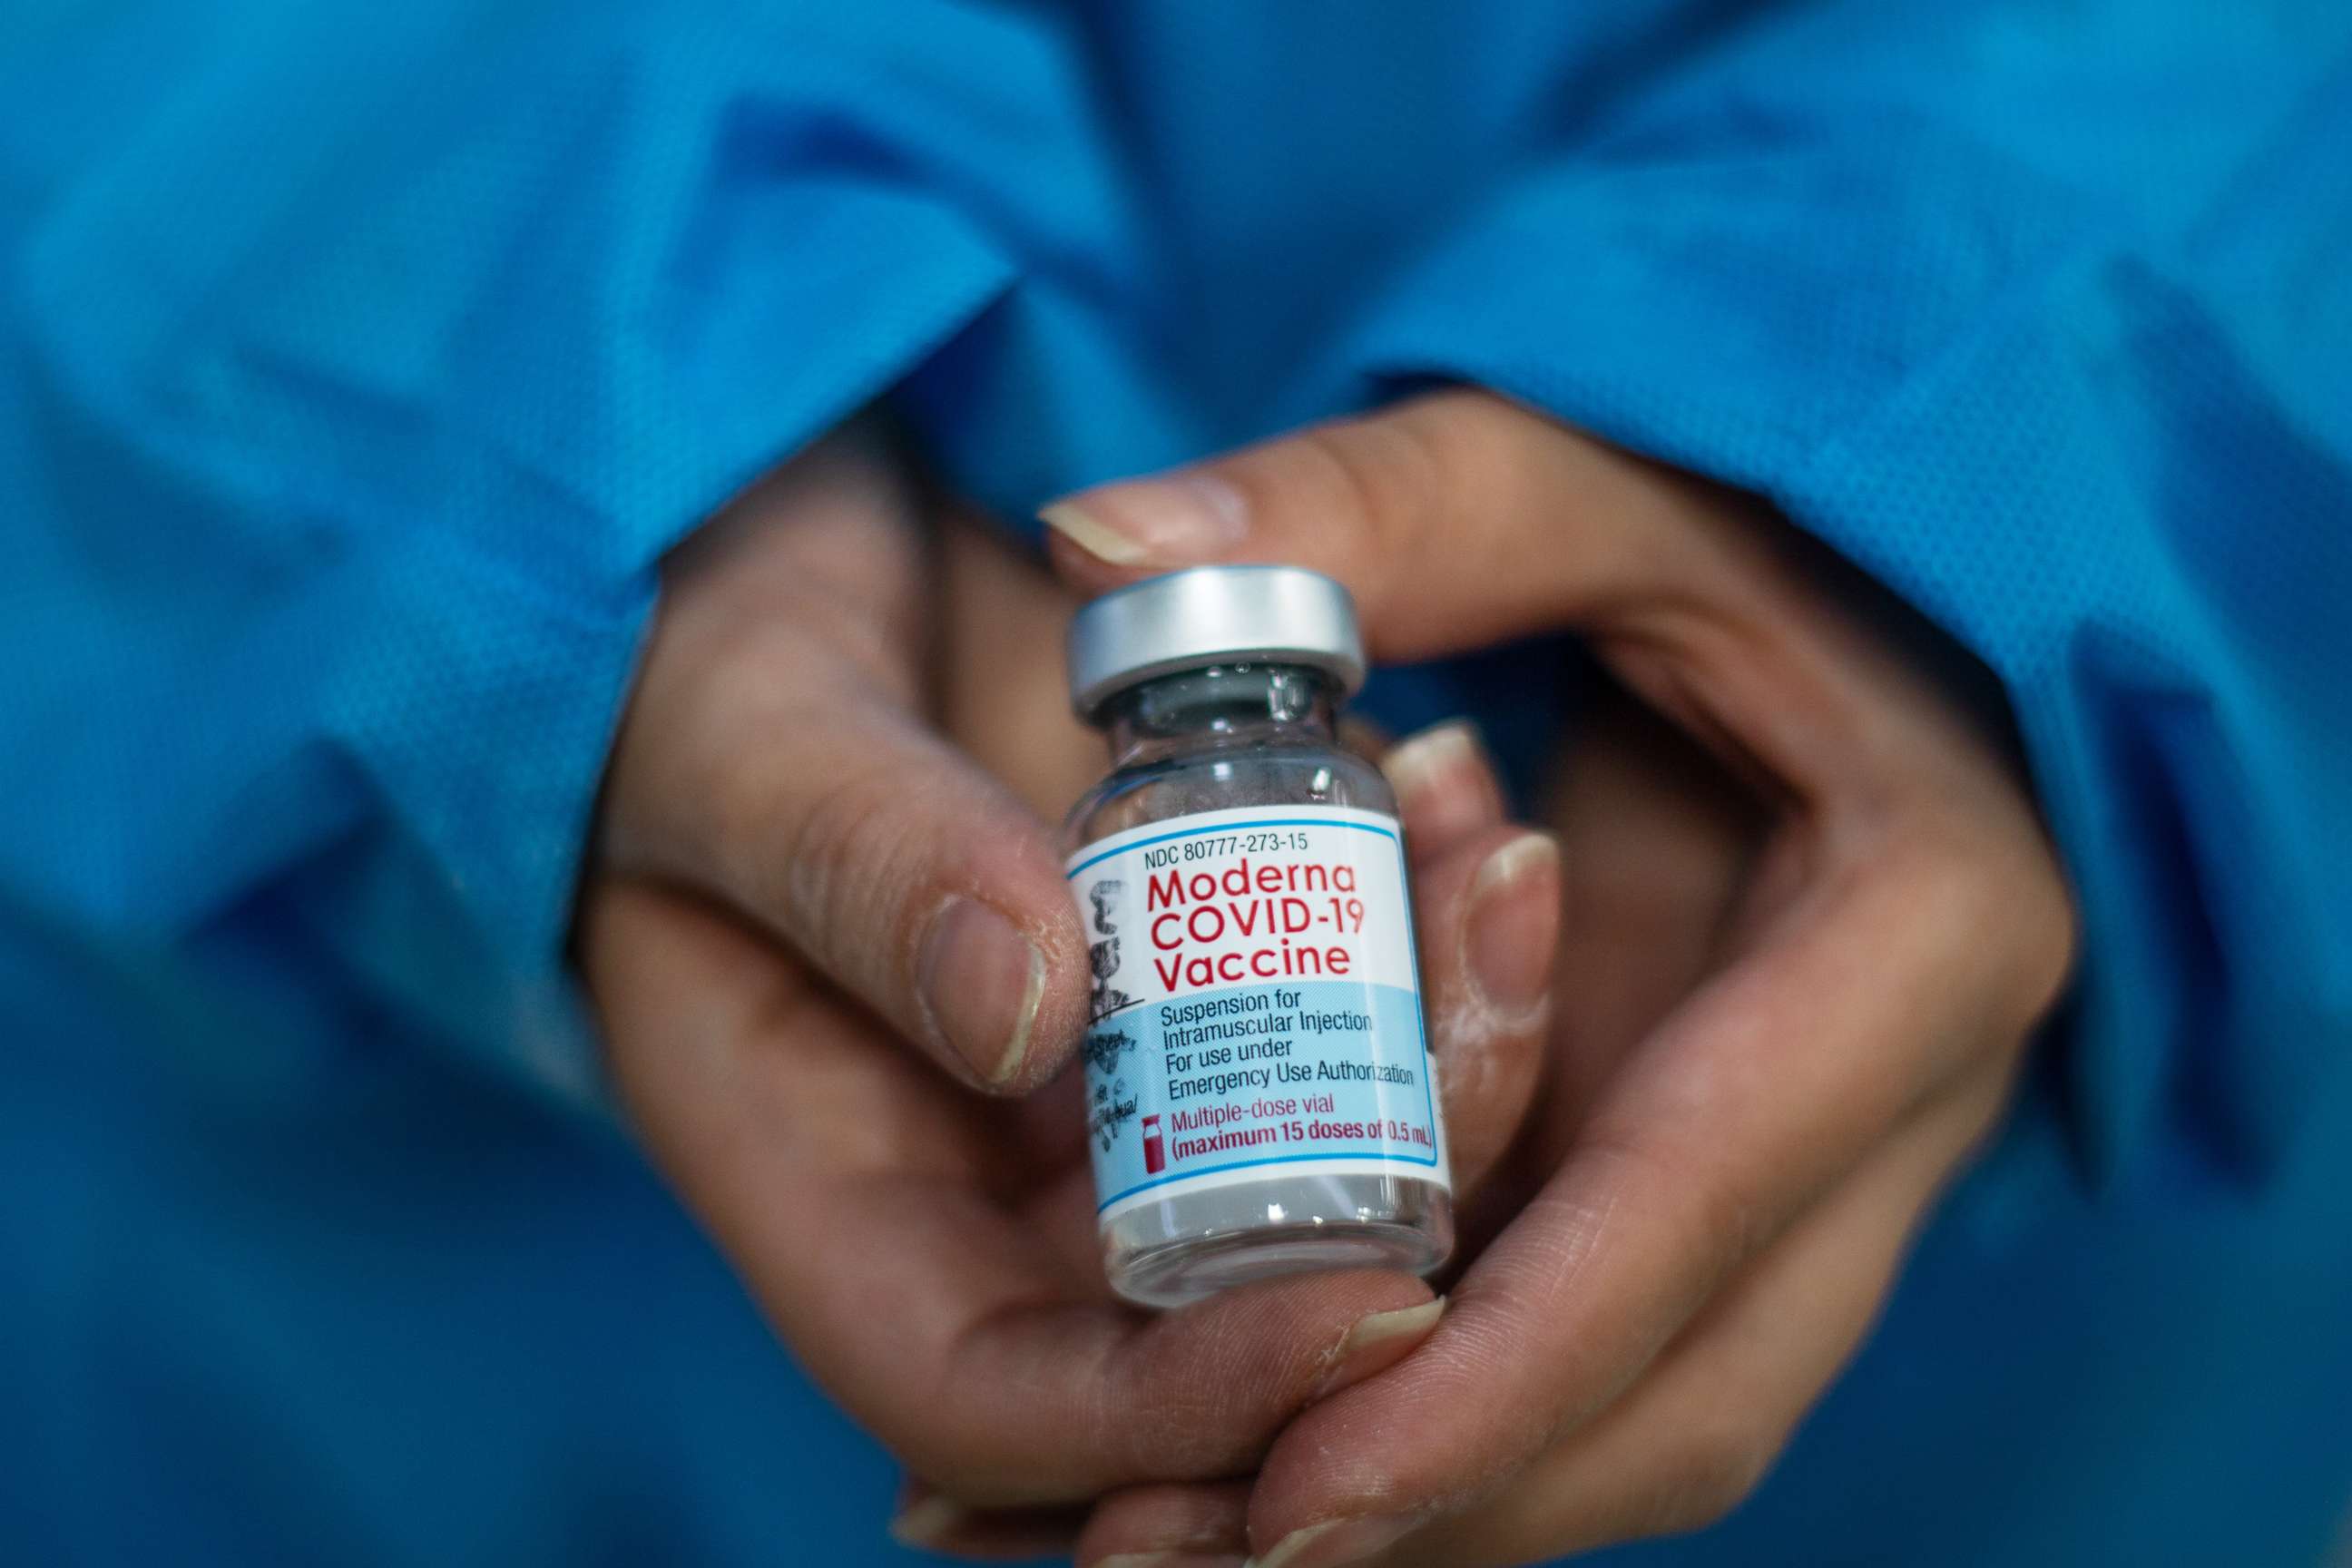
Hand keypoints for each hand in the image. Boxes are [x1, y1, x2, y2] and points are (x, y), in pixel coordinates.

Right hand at [575, 424, 1563, 1548]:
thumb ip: (857, 856)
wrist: (793, 568)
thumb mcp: (742, 730)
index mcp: (827, 1197)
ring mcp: (1104, 1107)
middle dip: (1382, 1211)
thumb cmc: (702, 661)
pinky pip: (1342, 1035)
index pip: (1000, 1404)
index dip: (1181, 1408)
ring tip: (1491, 849)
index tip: (1371, 1304)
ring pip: (1310, 1180)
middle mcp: (986, 1195)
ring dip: (1443, 1052)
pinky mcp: (1196, 1002)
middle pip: (1205, 1322)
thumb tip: (1024, 1012)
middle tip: (1493, 996)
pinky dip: (1423, 944)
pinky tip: (1458, 799)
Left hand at [1040, 390, 2077, 1567]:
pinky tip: (1256, 1457)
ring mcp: (1820, 1158)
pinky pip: (1603, 1346)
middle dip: (1448, 1491)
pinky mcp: (1729, 1176)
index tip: (1295, 1493)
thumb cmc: (1748, 510)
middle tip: (1185, 1550)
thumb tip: (1092, 541)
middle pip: (1688, 1382)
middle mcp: (1892, 1093)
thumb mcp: (1590, 475)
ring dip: (1437, 1497)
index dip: (1502, 1370)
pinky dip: (1445, 1420)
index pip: (1698, 1204)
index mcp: (1914, 931)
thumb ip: (1375, 508)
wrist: (1882, 584)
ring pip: (1651, 1406)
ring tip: (1173, 1543)